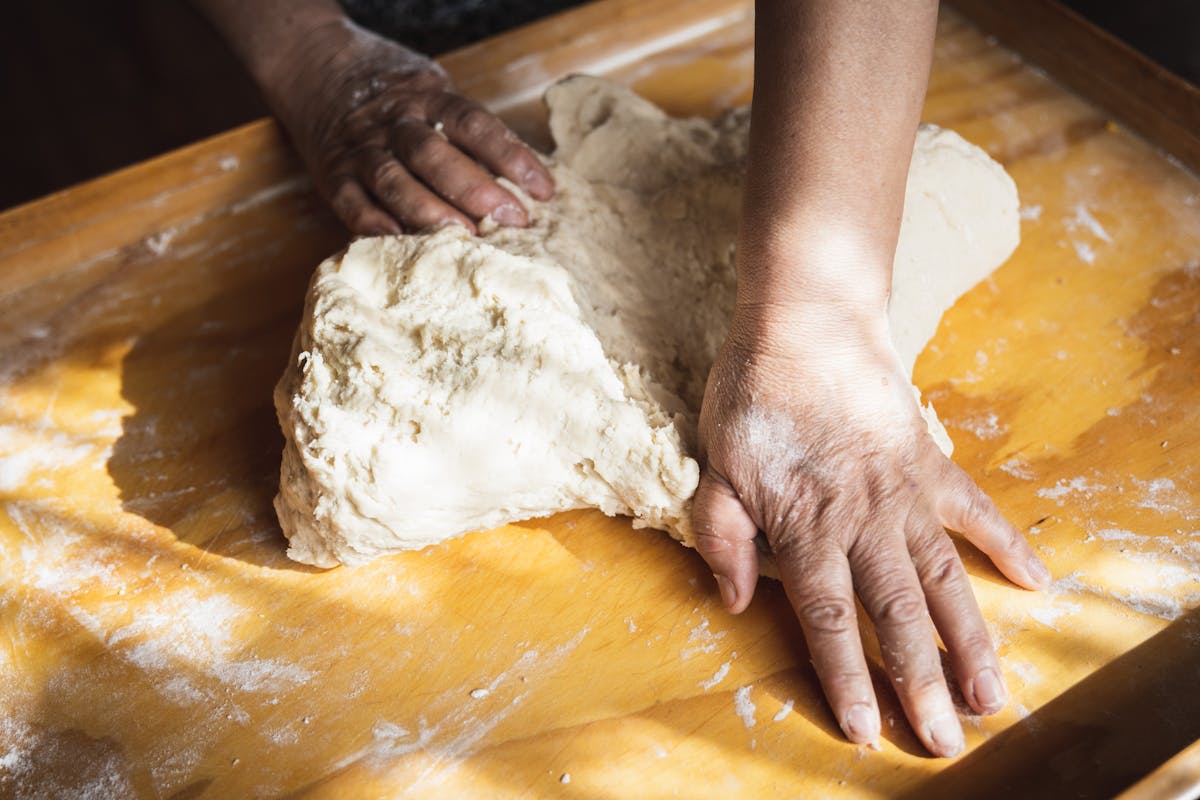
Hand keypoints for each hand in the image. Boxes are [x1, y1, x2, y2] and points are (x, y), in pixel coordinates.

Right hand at [262, 18, 553, 234]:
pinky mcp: (334, 176)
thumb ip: (468, 134)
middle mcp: (393, 123)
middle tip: (512, 219)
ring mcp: (360, 150)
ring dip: (430, 212)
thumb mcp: (434, 94)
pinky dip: (374, 225)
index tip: (543, 190)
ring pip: (395, 182)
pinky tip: (401, 243)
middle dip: (475, 189)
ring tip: (465, 238)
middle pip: (434, 155)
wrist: (316, 66)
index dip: (511, 157)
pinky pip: (352, 204)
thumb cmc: (396, 94)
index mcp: (427, 98)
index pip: (475, 124)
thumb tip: (524, 184)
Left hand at [691, 303, 1050, 756]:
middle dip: (921, 683)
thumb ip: (723, 535)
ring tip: (992, 695)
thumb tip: (735, 600)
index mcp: (807, 526)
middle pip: (895, 614)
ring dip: (969, 640)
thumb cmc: (754, 395)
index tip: (864, 730)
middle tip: (945, 739)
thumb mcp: (715, 465)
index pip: (827, 619)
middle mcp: (863, 520)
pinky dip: (1007, 545)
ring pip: (943, 579)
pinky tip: (1037, 582)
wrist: (807, 323)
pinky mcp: (931, 462)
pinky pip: (976, 509)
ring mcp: (905, 492)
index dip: (846, 678)